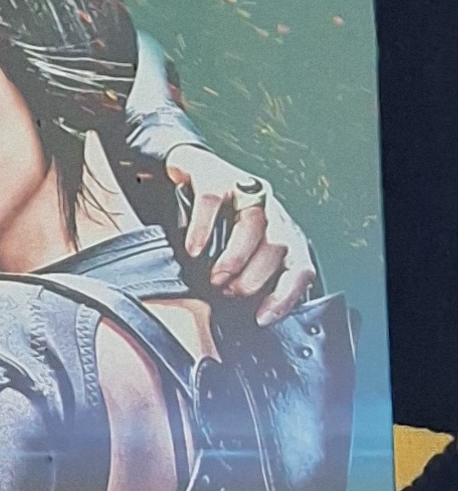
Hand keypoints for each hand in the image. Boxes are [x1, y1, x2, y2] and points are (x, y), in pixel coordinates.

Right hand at [163, 146, 316, 318]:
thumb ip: (247, 280)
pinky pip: (213, 201)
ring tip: (214, 277)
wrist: (190, 173)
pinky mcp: (215, 175)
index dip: (285, 296)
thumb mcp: (238, 257)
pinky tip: (194, 248)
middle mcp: (271, 213)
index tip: (261, 318)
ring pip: (254, 224)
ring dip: (233, 258)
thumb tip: (245, 317)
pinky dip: (203, 229)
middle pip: (279, 246)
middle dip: (253, 278)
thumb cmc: (216, 226)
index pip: (300, 268)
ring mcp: (247, 192)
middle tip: (228, 293)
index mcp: (283, 236)